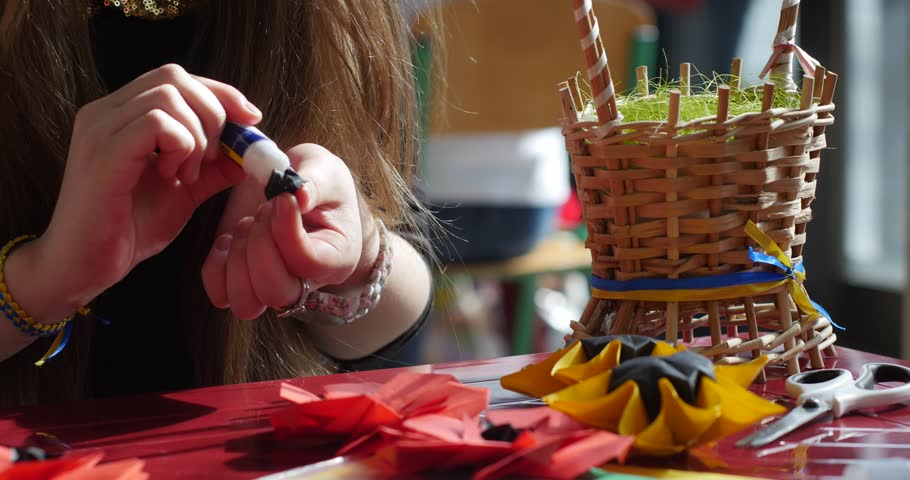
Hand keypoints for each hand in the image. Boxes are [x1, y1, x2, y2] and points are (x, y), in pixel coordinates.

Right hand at [18, 64, 260, 320]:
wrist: (86, 267)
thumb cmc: (130, 228)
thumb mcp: (186, 190)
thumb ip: (216, 166)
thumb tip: (252, 148)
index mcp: (121, 114)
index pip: (176, 77)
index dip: (221, 93)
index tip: (250, 120)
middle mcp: (104, 112)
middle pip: (174, 77)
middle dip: (213, 113)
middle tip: (212, 159)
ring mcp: (99, 129)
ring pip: (168, 96)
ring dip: (196, 136)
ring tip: (187, 174)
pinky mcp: (102, 154)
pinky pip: (156, 124)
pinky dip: (180, 147)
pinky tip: (172, 177)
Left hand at [201, 144, 377, 319]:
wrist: (298, 191)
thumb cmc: (320, 182)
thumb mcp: (325, 170)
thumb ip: (316, 182)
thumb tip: (297, 196)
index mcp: (337, 258)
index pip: (308, 262)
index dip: (286, 230)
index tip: (282, 198)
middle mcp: (307, 282)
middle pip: (275, 292)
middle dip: (259, 246)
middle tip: (264, 210)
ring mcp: (274, 286)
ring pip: (246, 303)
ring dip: (237, 259)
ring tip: (247, 224)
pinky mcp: (245, 282)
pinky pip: (221, 295)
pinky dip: (216, 266)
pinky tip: (228, 238)